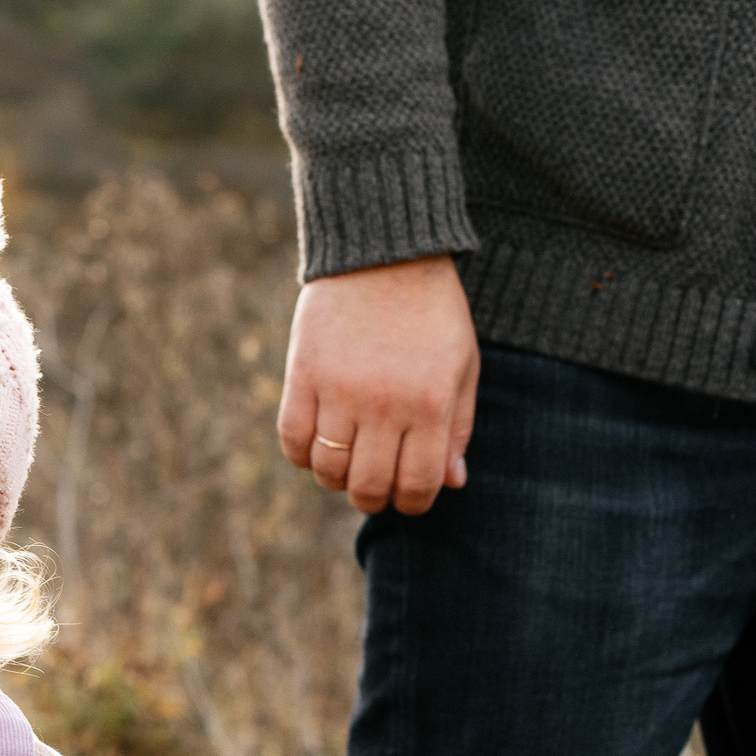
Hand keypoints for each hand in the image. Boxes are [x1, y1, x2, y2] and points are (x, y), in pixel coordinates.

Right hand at [278, 254, 477, 515]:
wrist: (384, 254)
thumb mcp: (462, 366)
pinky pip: (293, 440)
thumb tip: (452, 482)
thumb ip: (458, 426)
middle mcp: (384, 404)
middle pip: (368, 486)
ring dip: (336, 478)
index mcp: (429, 404)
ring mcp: (339, 391)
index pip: (416, 485)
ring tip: (346, 462)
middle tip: (374, 487)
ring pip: (328, 470)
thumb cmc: (432, 312)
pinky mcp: (304, 375)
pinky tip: (318, 443)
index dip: (412, 502)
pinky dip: (303, 454)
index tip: (408, 495)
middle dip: (373, 498)